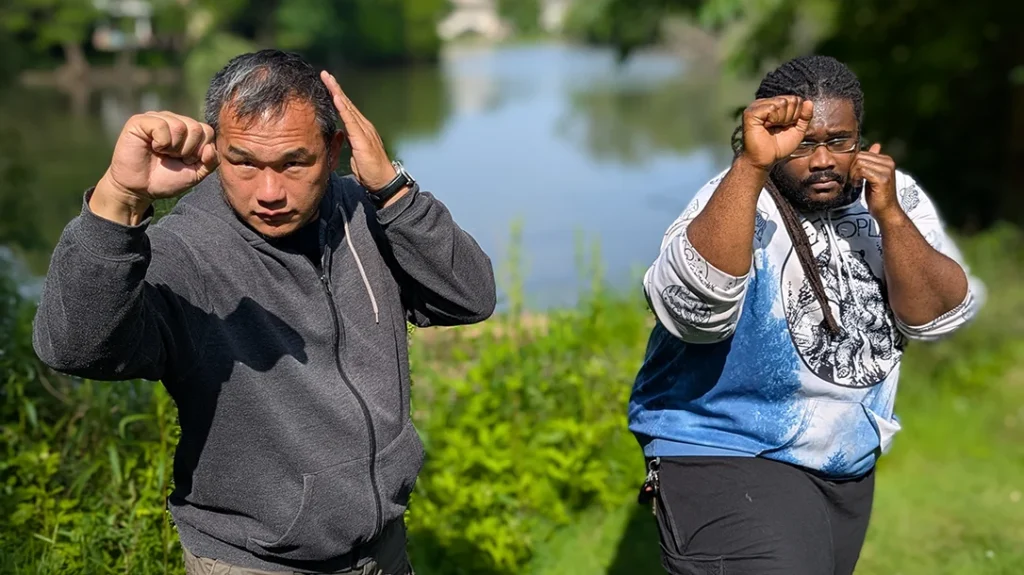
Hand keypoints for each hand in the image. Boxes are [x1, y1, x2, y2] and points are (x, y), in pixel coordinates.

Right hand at [100, 112, 217, 206]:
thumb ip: (210, 162)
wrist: (140, 189)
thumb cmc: (166, 179)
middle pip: (196, 128)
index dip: (200, 151)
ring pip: (180, 126)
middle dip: (188, 150)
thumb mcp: (196, 173)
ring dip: (173, 148)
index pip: (207, 131)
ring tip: (162, 153)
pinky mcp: (140, 121)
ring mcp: (157, 118)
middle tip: (173, 158)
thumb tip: (209, 148)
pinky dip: (161, 143)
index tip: (186, 161)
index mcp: (188, 130)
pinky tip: (153, 148)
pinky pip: (161, 125)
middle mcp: (173, 120)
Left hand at [321, 71, 398, 191]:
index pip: (347, 110)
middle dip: (335, 88)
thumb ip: (349, 144)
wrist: (383, 182)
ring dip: (337, 93)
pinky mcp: (362, 138)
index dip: (337, 96)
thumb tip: (342, 138)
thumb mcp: (355, 155)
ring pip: (348, 107)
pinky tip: (336, 97)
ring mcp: (364, 131)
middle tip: (325, 74)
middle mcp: (364, 126)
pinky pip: (350, 120)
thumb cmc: (370, 172)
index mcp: (361, 130)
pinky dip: (343, 107)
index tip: (327, 84)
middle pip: (347, 104)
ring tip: (328, 80)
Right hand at [740, 96, 813, 169]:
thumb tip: (809, 102)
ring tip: (772, 128)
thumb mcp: (797, 131)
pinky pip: (771, 108)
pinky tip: (766, 127)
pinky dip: (773, 119)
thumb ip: (805, 117)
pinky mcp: (751, 113)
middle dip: (790, 117)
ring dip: (781, 119)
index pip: (796, 99)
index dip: (796, 115)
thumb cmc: (778, 147)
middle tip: (779, 128)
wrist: (764, 160)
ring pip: (781, 103)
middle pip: (790, 100)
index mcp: (775, 105)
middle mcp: (765, 103)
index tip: (786, 127)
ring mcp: (756, 106)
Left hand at [852, 143, 901, 221]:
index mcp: (887, 160)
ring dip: (853, 174)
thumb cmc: (877, 195)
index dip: (854, 164)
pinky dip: (855, 178)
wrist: (886, 211)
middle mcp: (888, 162)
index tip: (854, 176)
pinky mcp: (882, 178)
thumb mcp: (873, 176)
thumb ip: (872, 162)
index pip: (862, 153)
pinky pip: (861, 171)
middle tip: (853, 180)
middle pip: (860, 157)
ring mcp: (886, 170)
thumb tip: (875, 146)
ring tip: (856, 183)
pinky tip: (857, 185)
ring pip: (859, 162)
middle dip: (852, 168)